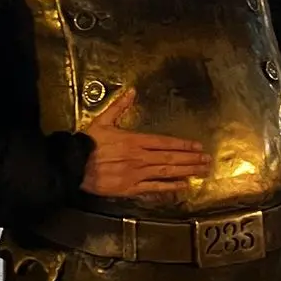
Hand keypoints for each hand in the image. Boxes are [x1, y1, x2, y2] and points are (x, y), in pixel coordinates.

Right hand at [81, 88, 210, 197]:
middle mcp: (139, 157)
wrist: (74, 164)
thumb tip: (132, 92)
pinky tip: (182, 186)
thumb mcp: (103, 120)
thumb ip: (120, 106)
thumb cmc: (88, 143)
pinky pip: (154, 188)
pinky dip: (169, 187)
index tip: (197, 146)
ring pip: (166, 173)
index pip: (165, 142)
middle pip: (171, 158)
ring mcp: (136, 174)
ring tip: (201, 171)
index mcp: (134, 140)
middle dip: (191, 159)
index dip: (183, 144)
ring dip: (186, 171)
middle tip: (207, 160)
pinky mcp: (130, 188)